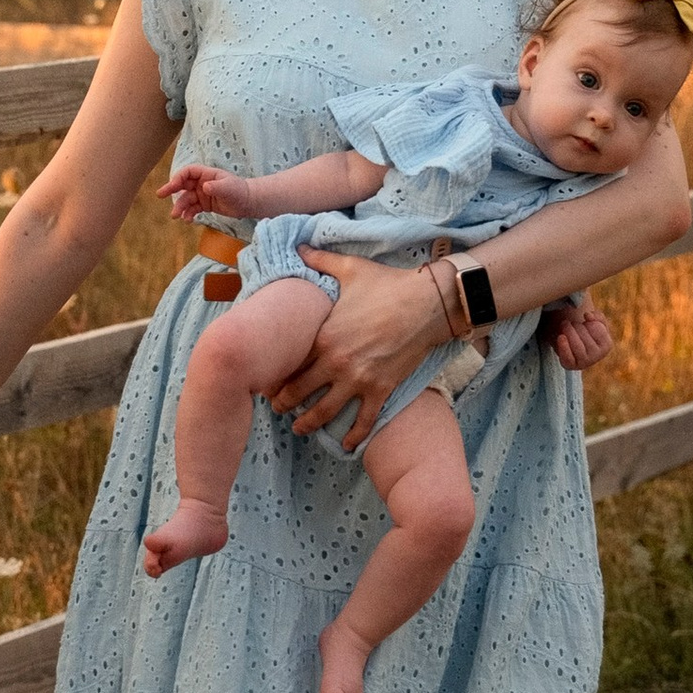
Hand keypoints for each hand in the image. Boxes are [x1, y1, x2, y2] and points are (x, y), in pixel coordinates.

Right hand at [162, 164, 250, 224]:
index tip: (173, 186)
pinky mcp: (204, 205)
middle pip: (182, 184)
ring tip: (176, 216)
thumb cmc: (239, 191)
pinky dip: (189, 214)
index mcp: (207, 174)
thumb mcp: (229, 188)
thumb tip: (204, 187)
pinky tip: (188, 220)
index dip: (178, 177)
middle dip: (171, 189)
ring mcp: (202, 194)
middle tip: (160, 195)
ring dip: (180, 207)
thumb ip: (216, 187)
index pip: (188, 172)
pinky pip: (192, 209)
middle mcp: (202, 183)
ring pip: (186, 199)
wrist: (248, 203)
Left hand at [270, 251, 440, 453]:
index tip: (265, 380)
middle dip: (285, 402)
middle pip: (301, 391)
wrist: (427, 303)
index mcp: (323, 336)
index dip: (276, 373)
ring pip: (326, 410)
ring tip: (300, 429)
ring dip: (309, 423)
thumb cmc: (387, 284)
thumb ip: (320, 260)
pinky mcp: (381, 389)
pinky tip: (347, 447)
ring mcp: (358, 379)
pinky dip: (355, 435)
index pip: (291, 361)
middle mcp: (336, 362)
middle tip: (276, 409)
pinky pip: (365, 419)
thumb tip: (299, 245)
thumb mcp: (349, 268)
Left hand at [542, 292, 614, 371]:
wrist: (570, 343)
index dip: (588, 323)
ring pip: (577, 345)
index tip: (584, 321)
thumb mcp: (596, 321)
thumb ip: (597, 316)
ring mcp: (584, 362)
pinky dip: (564, 347)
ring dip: (568, 331)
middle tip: (570, 324)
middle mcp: (597, 356)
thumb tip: (588, 315)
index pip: (597, 329)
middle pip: (584, 335)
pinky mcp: (571, 366)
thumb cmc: (585, 331)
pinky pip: (568, 357)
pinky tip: (561, 337)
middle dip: (575, 326)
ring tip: (565, 325)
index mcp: (606, 345)